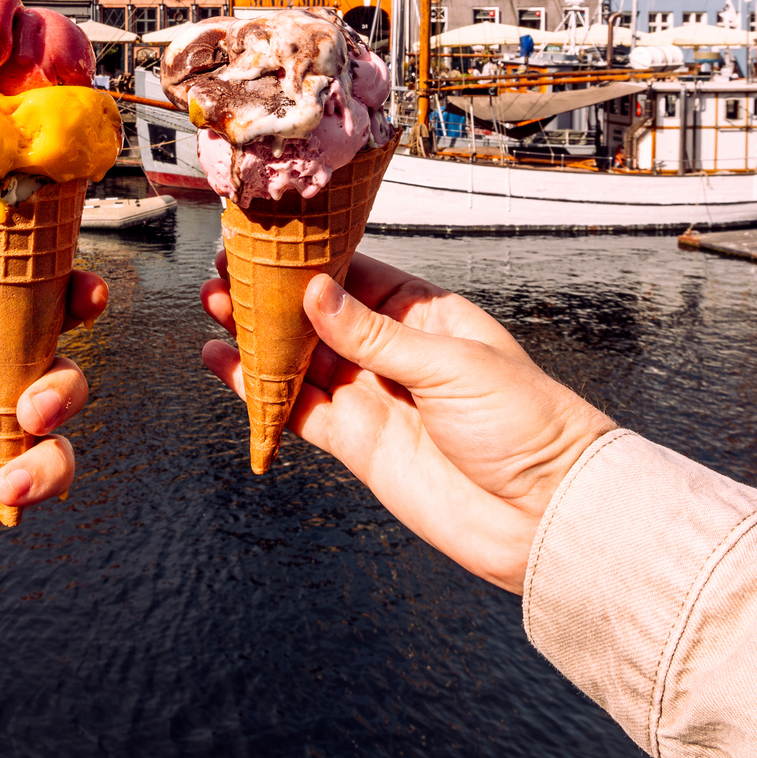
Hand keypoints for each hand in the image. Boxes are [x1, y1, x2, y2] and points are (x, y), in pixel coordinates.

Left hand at [0, 240, 105, 718]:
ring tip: (30, 411)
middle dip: (65, 319)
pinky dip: (45, 469)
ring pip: (51, 403)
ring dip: (61, 392)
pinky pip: (41, 474)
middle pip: (32, 340)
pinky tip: (9, 477)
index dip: (27, 273)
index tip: (57, 258)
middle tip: (75, 313)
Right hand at [201, 251, 612, 593]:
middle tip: (226, 274)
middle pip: (318, 316)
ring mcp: (372, 396)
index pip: (357, 276)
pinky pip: (297, 409)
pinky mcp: (357, 442)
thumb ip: (374, 335)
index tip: (267, 242)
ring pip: (300, 360)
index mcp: (425, 317)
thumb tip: (317, 295)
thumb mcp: (451, 365)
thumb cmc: (526, 426)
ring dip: (257, 337)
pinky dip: (258, 391)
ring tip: (214, 309)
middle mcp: (392, 353)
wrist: (542, 514)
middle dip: (272, 296)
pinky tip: (225, 366)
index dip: (309, 261)